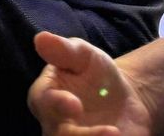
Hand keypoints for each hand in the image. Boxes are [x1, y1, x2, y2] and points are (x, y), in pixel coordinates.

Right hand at [28, 32, 152, 135]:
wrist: (123, 98)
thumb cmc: (95, 73)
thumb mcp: (84, 55)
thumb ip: (63, 50)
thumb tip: (40, 38)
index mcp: (45, 96)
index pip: (42, 102)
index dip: (56, 104)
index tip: (75, 104)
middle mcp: (55, 125)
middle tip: (109, 132)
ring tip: (119, 135)